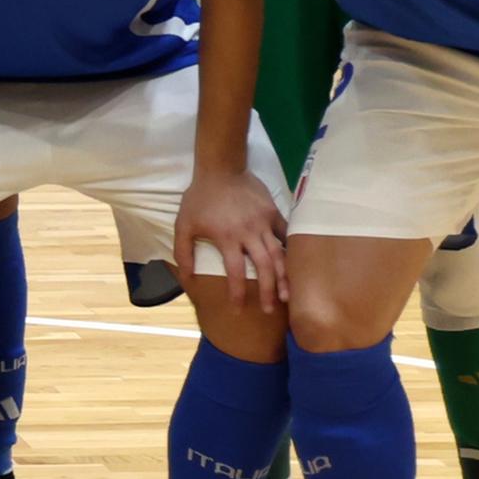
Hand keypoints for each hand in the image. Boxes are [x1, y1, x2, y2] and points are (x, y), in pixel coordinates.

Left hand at [170, 165, 286, 309]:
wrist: (220, 168)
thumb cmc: (199, 198)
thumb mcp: (184, 225)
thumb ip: (183, 253)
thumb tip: (187, 278)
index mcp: (227, 238)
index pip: (234, 272)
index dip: (237, 292)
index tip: (239, 309)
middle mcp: (249, 233)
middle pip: (264, 267)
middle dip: (268, 291)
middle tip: (271, 309)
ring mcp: (263, 222)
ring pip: (279, 254)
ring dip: (284, 276)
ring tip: (288, 295)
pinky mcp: (273, 212)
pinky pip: (285, 234)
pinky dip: (290, 250)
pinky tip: (295, 265)